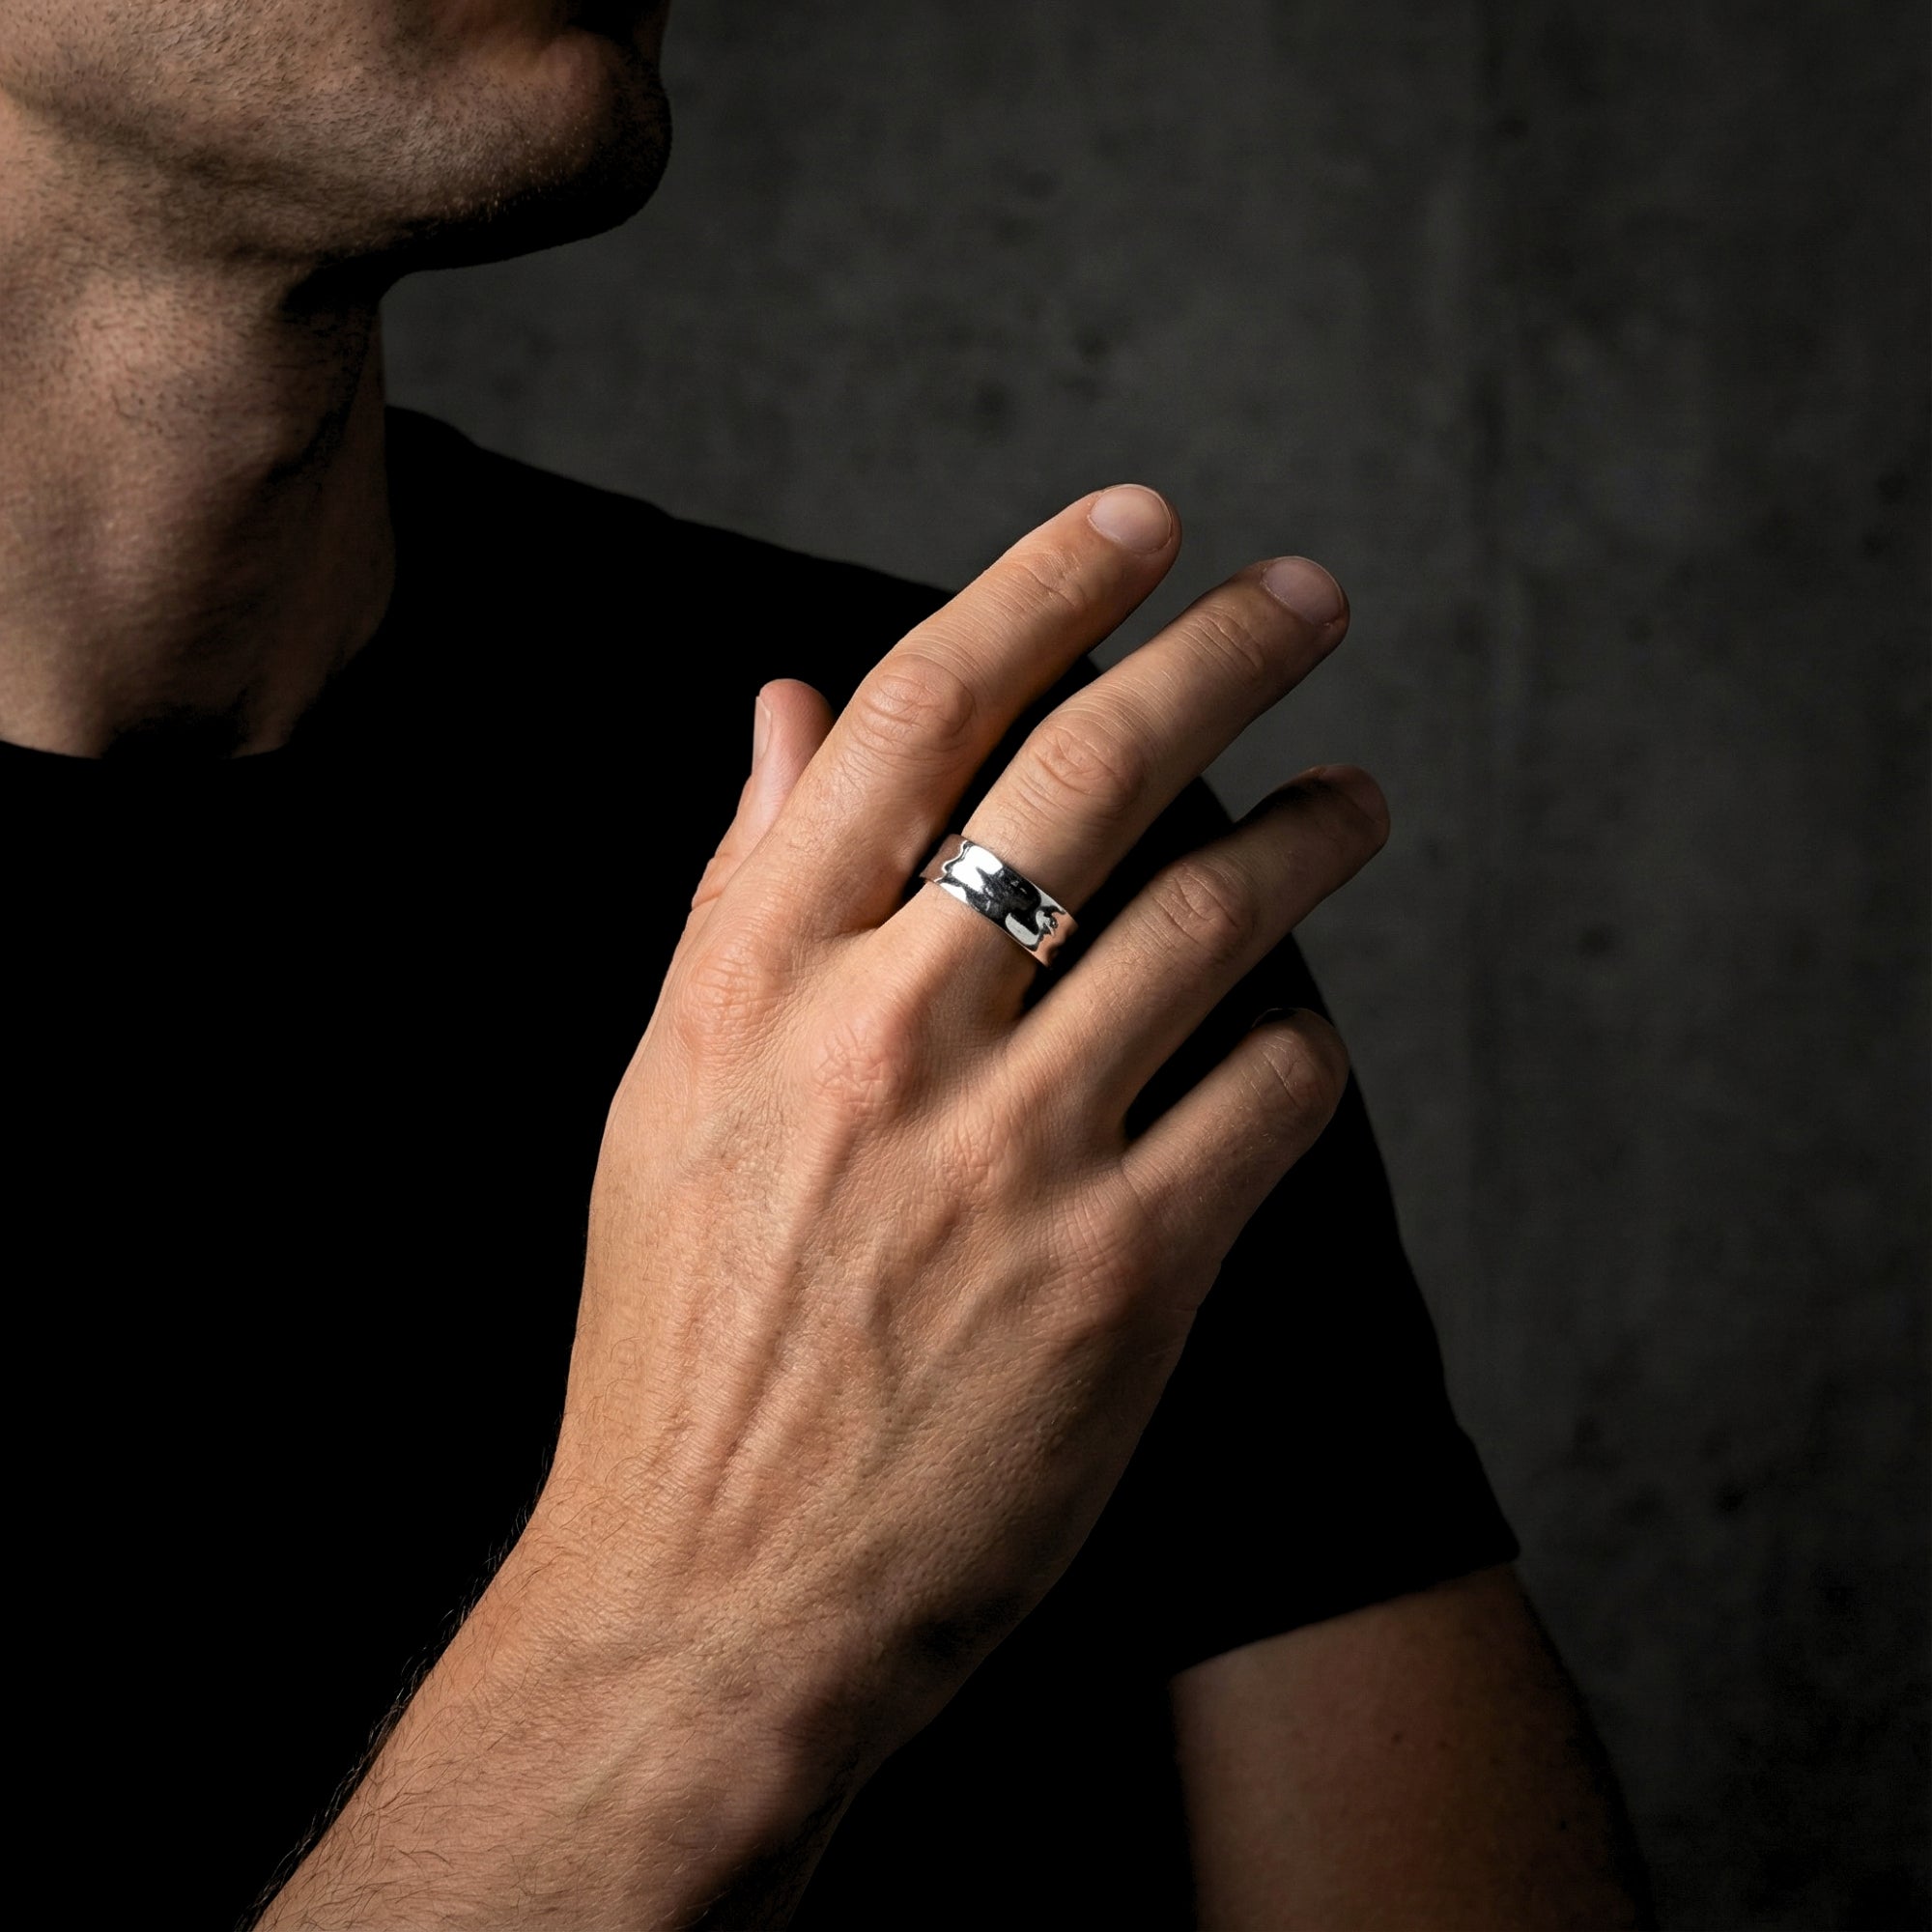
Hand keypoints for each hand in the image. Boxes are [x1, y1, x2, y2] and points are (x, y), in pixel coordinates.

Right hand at [547, 484, 1384, 1756]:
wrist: (712, 1599)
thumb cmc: (682, 1342)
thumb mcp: (668, 1094)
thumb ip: (743, 892)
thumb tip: (784, 707)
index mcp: (754, 977)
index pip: (913, 711)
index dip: (1040, 588)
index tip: (1134, 524)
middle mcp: (883, 1037)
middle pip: (1088, 772)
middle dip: (1220, 652)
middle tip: (1305, 597)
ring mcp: (1011, 1155)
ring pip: (1212, 916)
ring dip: (1306, 837)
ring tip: (1354, 802)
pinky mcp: (1123, 1279)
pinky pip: (1269, 1096)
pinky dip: (1305, 1044)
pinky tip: (1305, 1029)